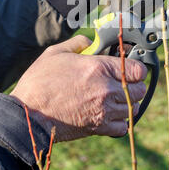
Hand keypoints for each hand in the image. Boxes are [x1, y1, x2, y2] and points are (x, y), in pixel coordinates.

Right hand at [11, 35, 146, 141]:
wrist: (28, 114)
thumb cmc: (39, 82)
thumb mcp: (56, 53)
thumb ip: (78, 43)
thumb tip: (90, 41)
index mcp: (98, 68)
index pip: (138, 70)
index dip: (136, 69)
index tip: (129, 70)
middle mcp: (106, 90)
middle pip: (140, 90)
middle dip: (133, 86)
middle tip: (122, 84)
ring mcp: (104, 110)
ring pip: (134, 109)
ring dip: (128, 104)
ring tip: (115, 99)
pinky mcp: (98, 128)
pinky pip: (123, 127)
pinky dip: (120, 122)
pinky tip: (110, 115)